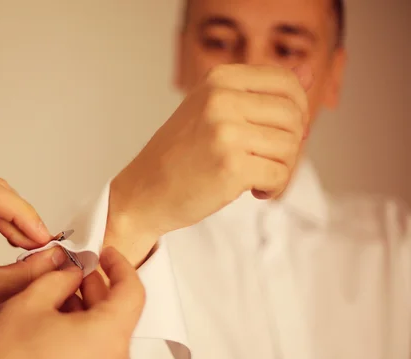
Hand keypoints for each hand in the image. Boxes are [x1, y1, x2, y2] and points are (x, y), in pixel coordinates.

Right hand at [0, 247, 144, 358]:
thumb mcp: (30, 303)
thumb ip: (60, 278)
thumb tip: (72, 273)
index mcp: (108, 339)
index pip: (132, 291)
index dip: (119, 266)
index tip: (107, 256)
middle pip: (118, 314)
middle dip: (96, 289)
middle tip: (74, 273)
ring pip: (106, 335)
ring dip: (87, 313)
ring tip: (57, 300)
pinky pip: (98, 357)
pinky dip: (84, 337)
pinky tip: (57, 326)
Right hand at [107, 64, 311, 261]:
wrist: (145, 190)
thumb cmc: (181, 153)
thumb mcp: (215, 110)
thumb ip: (260, 92)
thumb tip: (309, 73)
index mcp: (219, 79)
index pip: (285, 81)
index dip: (296, 109)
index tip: (280, 132)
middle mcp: (222, 100)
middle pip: (293, 115)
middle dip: (291, 143)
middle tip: (268, 159)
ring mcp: (225, 132)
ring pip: (291, 146)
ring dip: (281, 168)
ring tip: (257, 176)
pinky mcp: (230, 166)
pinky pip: (280, 175)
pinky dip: (273, 188)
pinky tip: (253, 191)